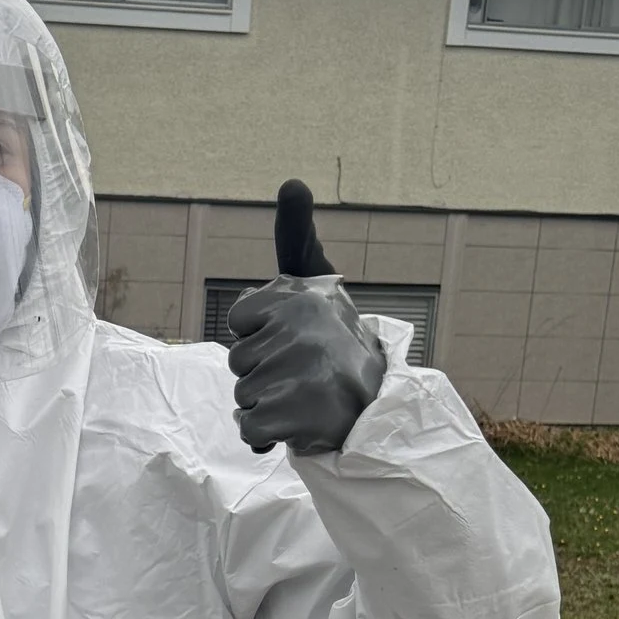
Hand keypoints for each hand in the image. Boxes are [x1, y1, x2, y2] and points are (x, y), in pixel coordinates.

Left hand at [226, 178, 386, 455]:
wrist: (380, 407)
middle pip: (238, 360)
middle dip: (263, 371)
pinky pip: (248, 429)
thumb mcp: (318, 283)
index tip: (298, 335)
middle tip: (306, 372)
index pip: (241, 319)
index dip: (262, 334)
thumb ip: (296, 238)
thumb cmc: (340, 343)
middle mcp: (298, 329)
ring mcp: (296, 373)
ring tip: (306, 397)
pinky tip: (297, 424)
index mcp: (299, 295)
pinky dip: (267, 436)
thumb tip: (292, 182)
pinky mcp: (293, 415)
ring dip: (267, 404)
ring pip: (242, 395)